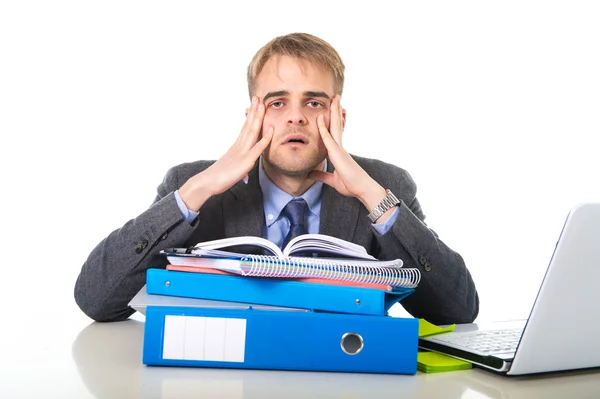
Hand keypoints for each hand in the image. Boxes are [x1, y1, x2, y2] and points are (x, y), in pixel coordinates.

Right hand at [179, 96, 273, 210]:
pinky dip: (265, 138)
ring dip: (258, 117)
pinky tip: (271, 129)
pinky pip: (258, 148)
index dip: (250, 116)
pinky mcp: (246, 161)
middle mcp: (239, 146)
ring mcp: (243, 152)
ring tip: (261, 104)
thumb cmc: (217, 179)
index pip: (245, 128)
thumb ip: (240, 171)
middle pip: (248, 125)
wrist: (207, 182)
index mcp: (236, 147)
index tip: (254, 105)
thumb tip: (243, 176)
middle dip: (254, 110)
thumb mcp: (232, 172)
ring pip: (252, 131)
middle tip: (258, 97)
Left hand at [308, 95, 387, 212]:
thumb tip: (310, 174)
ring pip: (335, 127)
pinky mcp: (338, 155)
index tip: (333, 110)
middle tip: (335, 97)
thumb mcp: (332, 180)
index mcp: (339, 152)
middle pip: (337, 125)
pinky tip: (319, 119)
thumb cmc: (351, 185)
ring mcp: (340, 149)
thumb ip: (321, 176)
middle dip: (335, 111)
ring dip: (334, 112)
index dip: (334, 121)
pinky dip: (323, 129)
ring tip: (334, 99)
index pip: (335, 133)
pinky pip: (329, 139)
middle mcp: (340, 148)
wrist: (362, 190)